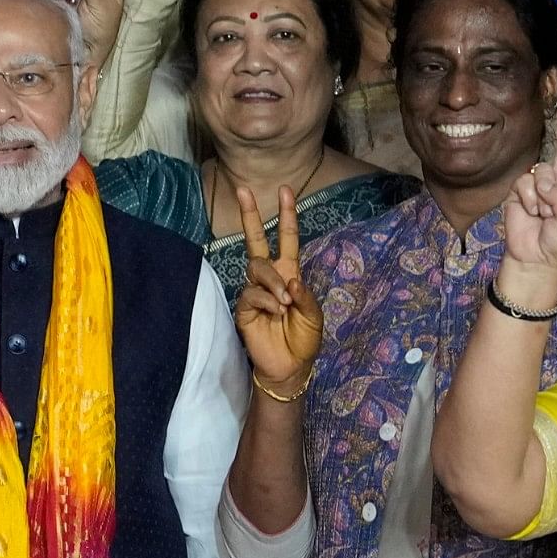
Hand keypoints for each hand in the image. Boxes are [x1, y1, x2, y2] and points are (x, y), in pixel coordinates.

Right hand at [231, 186, 323, 388]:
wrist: (290, 367)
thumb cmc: (303, 340)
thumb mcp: (314, 316)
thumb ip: (305, 295)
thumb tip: (290, 280)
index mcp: (289, 274)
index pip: (285, 239)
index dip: (286, 215)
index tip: (285, 190)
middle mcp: (269, 278)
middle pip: (255, 240)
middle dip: (250, 215)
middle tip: (242, 190)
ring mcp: (254, 291)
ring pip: (257, 268)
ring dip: (273, 282)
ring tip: (284, 303)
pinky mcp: (244, 308)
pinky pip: (252, 293)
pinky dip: (267, 301)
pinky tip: (275, 312)